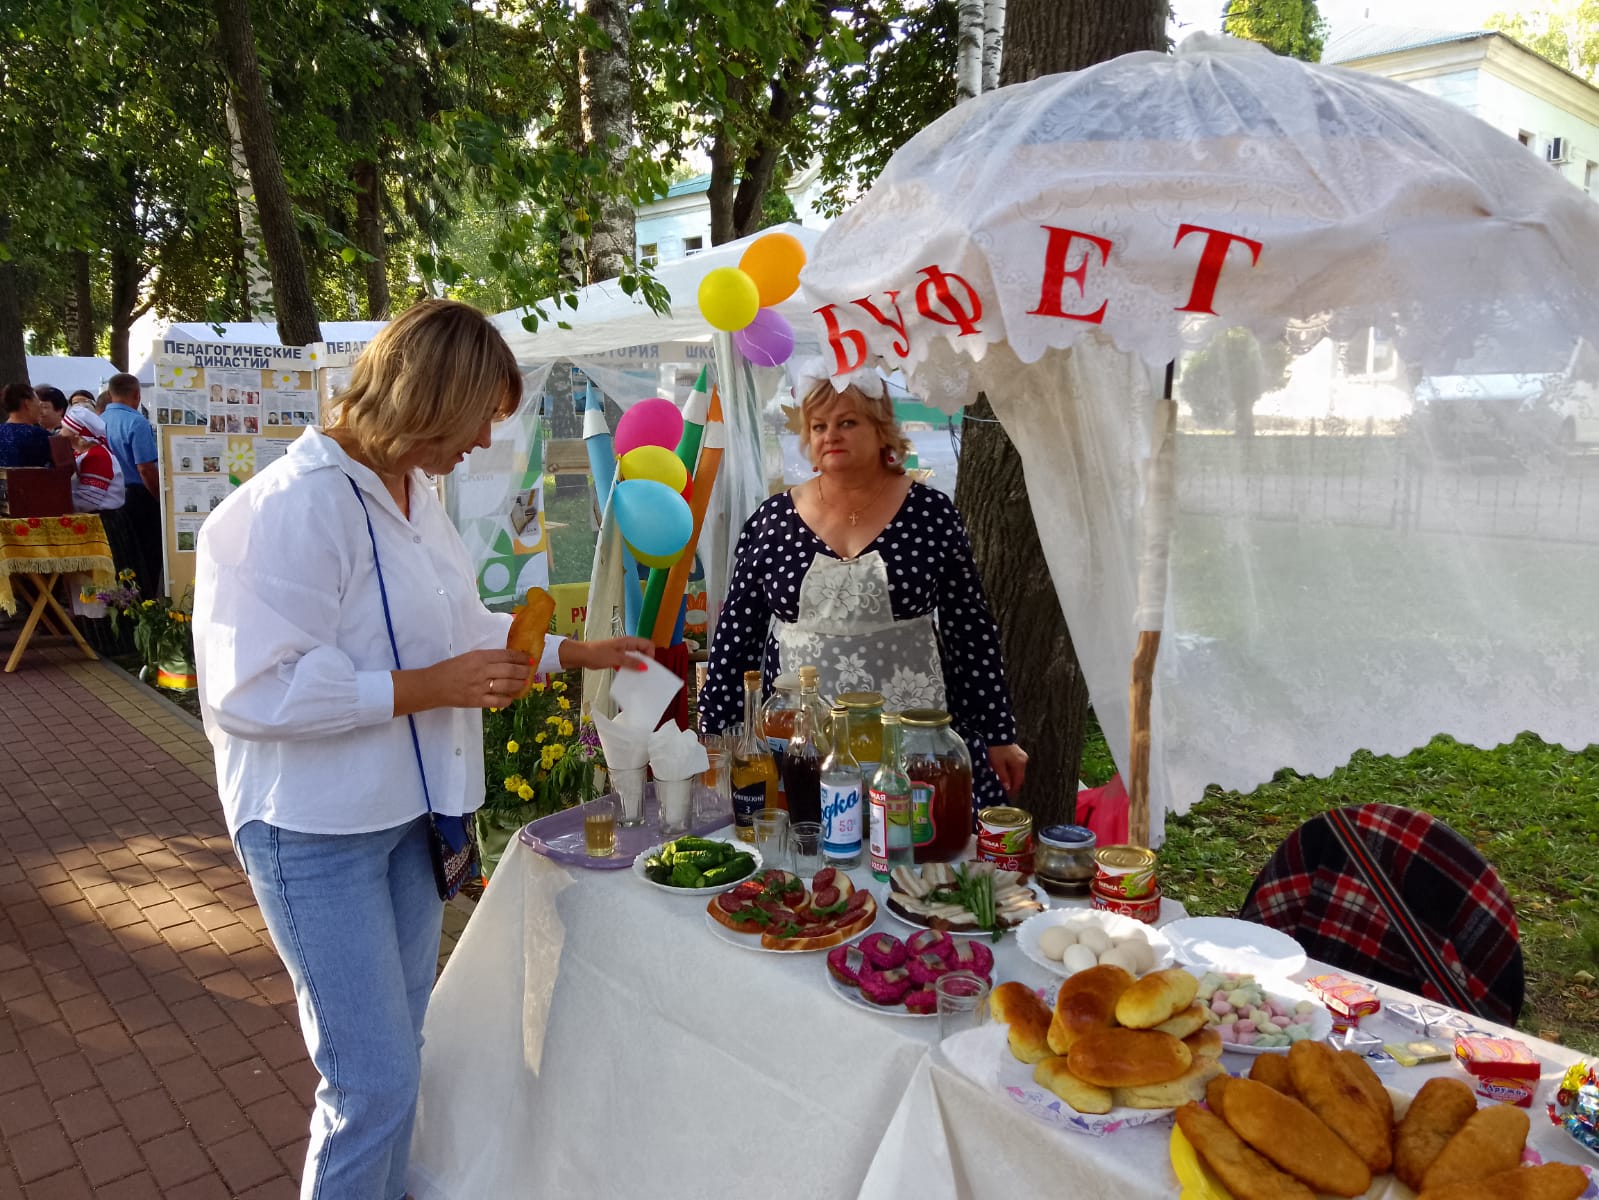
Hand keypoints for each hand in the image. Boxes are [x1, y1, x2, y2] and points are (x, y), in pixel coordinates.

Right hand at [409, 649, 532, 711]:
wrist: (432, 685)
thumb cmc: (449, 669)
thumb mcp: (467, 657)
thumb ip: (485, 658)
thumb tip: (506, 660)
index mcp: (479, 656)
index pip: (506, 655)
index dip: (520, 657)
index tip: (528, 658)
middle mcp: (482, 670)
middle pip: (510, 670)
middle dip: (523, 670)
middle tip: (530, 671)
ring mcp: (480, 687)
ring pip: (507, 685)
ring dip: (519, 684)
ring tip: (524, 683)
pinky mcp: (477, 701)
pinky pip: (498, 701)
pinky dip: (507, 700)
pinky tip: (511, 698)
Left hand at [560, 636, 654, 671]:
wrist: (581, 655)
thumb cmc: (598, 654)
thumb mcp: (616, 659)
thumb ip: (631, 662)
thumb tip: (645, 667)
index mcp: (628, 641)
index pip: (647, 644)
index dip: (651, 654)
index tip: (649, 666)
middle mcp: (627, 645)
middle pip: (642, 651)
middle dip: (646, 661)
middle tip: (646, 673)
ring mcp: (621, 652)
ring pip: (634, 658)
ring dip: (637, 666)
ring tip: (638, 676)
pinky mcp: (616, 658)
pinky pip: (627, 663)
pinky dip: (629, 668)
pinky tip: (628, 676)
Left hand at [988, 743, 1027, 795]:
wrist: (998, 734)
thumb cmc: (997, 749)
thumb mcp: (998, 765)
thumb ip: (1003, 777)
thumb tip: (1007, 787)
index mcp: (1020, 764)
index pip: (1019, 781)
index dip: (1014, 789)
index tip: (1009, 795)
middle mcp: (1023, 761)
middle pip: (1019, 776)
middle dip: (1013, 783)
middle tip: (1006, 790)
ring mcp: (1022, 756)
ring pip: (1017, 771)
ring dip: (1011, 777)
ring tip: (1004, 781)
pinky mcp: (1018, 753)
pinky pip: (1016, 766)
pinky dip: (1011, 770)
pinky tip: (1005, 772)